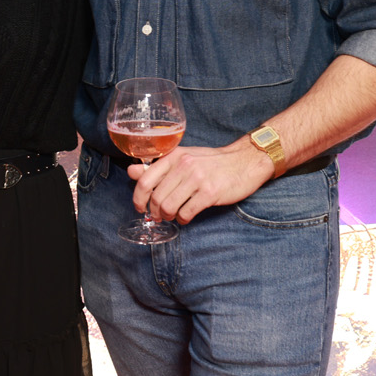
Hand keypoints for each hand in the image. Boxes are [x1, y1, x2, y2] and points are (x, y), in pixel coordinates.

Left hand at [128, 140, 273, 223]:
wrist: (244, 161)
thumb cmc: (212, 162)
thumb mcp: (184, 158)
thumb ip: (159, 167)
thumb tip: (132, 172)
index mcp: (174, 156)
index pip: (145, 179)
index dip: (138, 198)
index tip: (139, 207)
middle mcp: (184, 165)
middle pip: (156, 197)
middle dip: (155, 211)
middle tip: (160, 215)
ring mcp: (197, 179)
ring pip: (169, 206)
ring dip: (168, 216)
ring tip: (173, 216)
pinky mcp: (210, 193)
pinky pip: (186, 213)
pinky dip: (182, 220)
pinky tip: (186, 217)